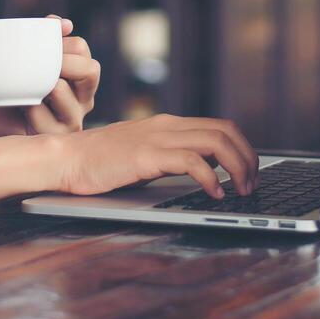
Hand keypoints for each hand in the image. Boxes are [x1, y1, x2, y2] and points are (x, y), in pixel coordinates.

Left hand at [0, 15, 99, 137]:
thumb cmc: (13, 89)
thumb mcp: (26, 60)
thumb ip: (43, 39)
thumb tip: (61, 23)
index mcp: (79, 76)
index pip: (82, 49)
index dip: (63, 41)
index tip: (42, 43)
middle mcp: (83, 98)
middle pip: (91, 69)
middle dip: (65, 61)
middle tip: (42, 62)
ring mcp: (72, 120)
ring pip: (64, 92)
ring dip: (44, 85)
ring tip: (29, 87)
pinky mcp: (55, 138)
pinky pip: (42, 115)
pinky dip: (29, 108)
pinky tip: (20, 106)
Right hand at [53, 113, 259, 198]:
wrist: (67, 158)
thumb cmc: (101, 162)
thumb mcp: (145, 153)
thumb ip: (171, 156)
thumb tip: (204, 169)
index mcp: (169, 124)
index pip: (221, 126)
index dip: (243, 148)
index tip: (250, 172)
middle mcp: (168, 126)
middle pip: (226, 130)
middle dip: (248, 158)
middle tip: (252, 184)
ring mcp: (157, 138)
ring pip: (215, 142)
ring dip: (237, 167)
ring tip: (241, 190)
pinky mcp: (146, 155)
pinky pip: (191, 161)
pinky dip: (210, 177)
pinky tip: (214, 194)